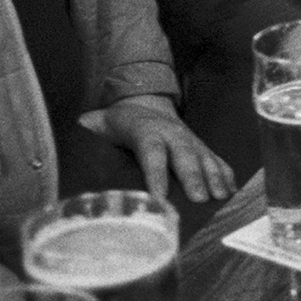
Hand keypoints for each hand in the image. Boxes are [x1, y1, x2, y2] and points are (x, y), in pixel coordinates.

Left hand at [84, 95, 235, 204]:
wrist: (145, 101)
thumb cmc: (118, 122)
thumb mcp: (99, 123)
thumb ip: (87, 131)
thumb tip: (69, 141)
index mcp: (145, 130)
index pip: (152, 152)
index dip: (156, 174)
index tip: (159, 197)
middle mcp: (172, 133)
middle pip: (184, 155)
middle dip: (193, 177)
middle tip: (199, 199)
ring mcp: (189, 139)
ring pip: (204, 156)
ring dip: (214, 177)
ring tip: (221, 197)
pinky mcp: (200, 146)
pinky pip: (216, 158)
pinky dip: (225, 174)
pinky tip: (230, 191)